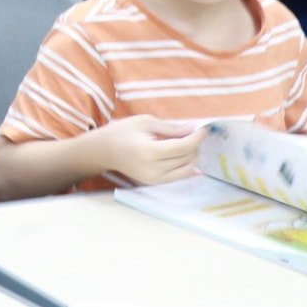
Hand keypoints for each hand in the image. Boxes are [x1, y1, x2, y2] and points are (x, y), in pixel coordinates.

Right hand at [91, 115, 205, 185]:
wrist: (102, 151)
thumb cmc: (121, 132)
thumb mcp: (144, 122)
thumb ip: (170, 127)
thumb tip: (193, 130)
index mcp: (149, 151)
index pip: (182, 147)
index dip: (196, 138)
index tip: (203, 129)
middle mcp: (153, 169)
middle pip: (186, 159)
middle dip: (194, 145)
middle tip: (191, 133)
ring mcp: (154, 179)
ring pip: (187, 170)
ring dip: (192, 156)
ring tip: (186, 144)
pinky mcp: (154, 184)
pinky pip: (179, 176)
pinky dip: (186, 166)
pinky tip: (183, 155)